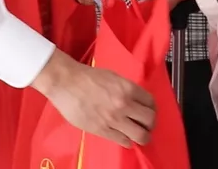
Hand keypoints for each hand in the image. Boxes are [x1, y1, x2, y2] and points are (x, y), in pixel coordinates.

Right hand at [31, 50, 154, 147]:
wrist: (66, 83)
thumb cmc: (88, 77)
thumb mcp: (114, 77)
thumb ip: (126, 90)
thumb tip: (135, 101)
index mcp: (128, 88)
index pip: (151, 102)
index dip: (152, 108)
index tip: (149, 112)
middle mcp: (124, 104)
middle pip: (150, 120)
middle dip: (150, 124)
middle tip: (146, 125)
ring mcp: (114, 119)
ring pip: (140, 135)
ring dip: (142, 136)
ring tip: (138, 135)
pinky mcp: (102, 130)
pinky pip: (123, 141)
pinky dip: (127, 141)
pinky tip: (125, 138)